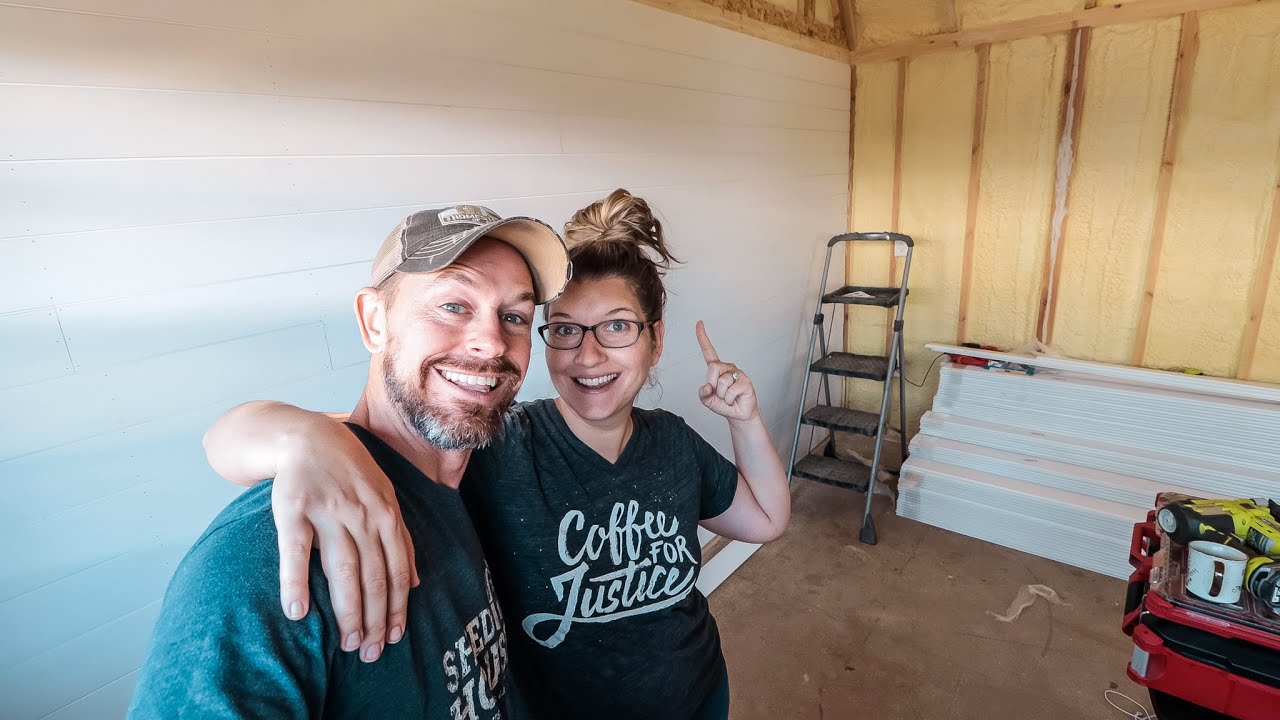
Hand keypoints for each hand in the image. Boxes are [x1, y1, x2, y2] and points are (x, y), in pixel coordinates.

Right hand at [270, 417, 418, 662]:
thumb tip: (418, 583)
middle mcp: (362, 515)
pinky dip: (296, 582)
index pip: (397, 570)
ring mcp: (328, 511)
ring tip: (347, 643)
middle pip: (373, 576)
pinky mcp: (293, 508)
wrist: (306, 435)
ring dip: (347, 611)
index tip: (393, 638)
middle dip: (374, 618)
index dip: (396, 607)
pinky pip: (296, 550)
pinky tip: (297, 611)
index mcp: (386, 514)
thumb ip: (400, 538)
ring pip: (343, 570)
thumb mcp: (384, 497)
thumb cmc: (348, 471)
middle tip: (369, 653)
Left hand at [695, 320, 758, 421]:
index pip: (708, 351)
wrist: (738, 414)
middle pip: (713, 368)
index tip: (699, 323)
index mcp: (717, 368)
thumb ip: (703, 394)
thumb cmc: (723, 404)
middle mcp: (727, 368)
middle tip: (719, 393)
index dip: (702, 337)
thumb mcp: (707, 400)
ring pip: (722, 382)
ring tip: (728, 397)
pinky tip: (734, 399)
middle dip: (712, 384)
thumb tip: (707, 387)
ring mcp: (738, 374)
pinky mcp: (746, 381)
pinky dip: (729, 399)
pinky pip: (731, 391)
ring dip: (721, 395)